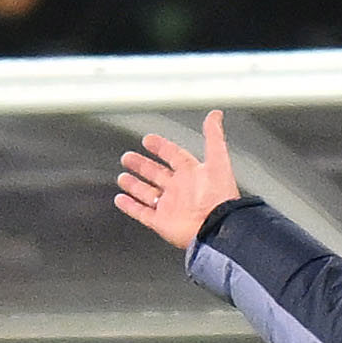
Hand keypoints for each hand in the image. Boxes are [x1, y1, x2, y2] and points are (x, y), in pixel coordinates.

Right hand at [115, 109, 238, 250]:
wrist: (216, 227)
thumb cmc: (220, 197)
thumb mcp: (218, 160)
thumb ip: (214, 137)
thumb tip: (216, 115)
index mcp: (192, 174)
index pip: (173, 155)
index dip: (161, 146)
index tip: (148, 140)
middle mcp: (180, 190)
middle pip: (156, 174)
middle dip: (142, 165)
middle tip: (128, 157)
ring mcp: (170, 206)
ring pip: (147, 193)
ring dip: (134, 185)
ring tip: (123, 177)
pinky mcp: (162, 222)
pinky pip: (142, 213)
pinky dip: (131, 207)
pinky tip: (121, 199)